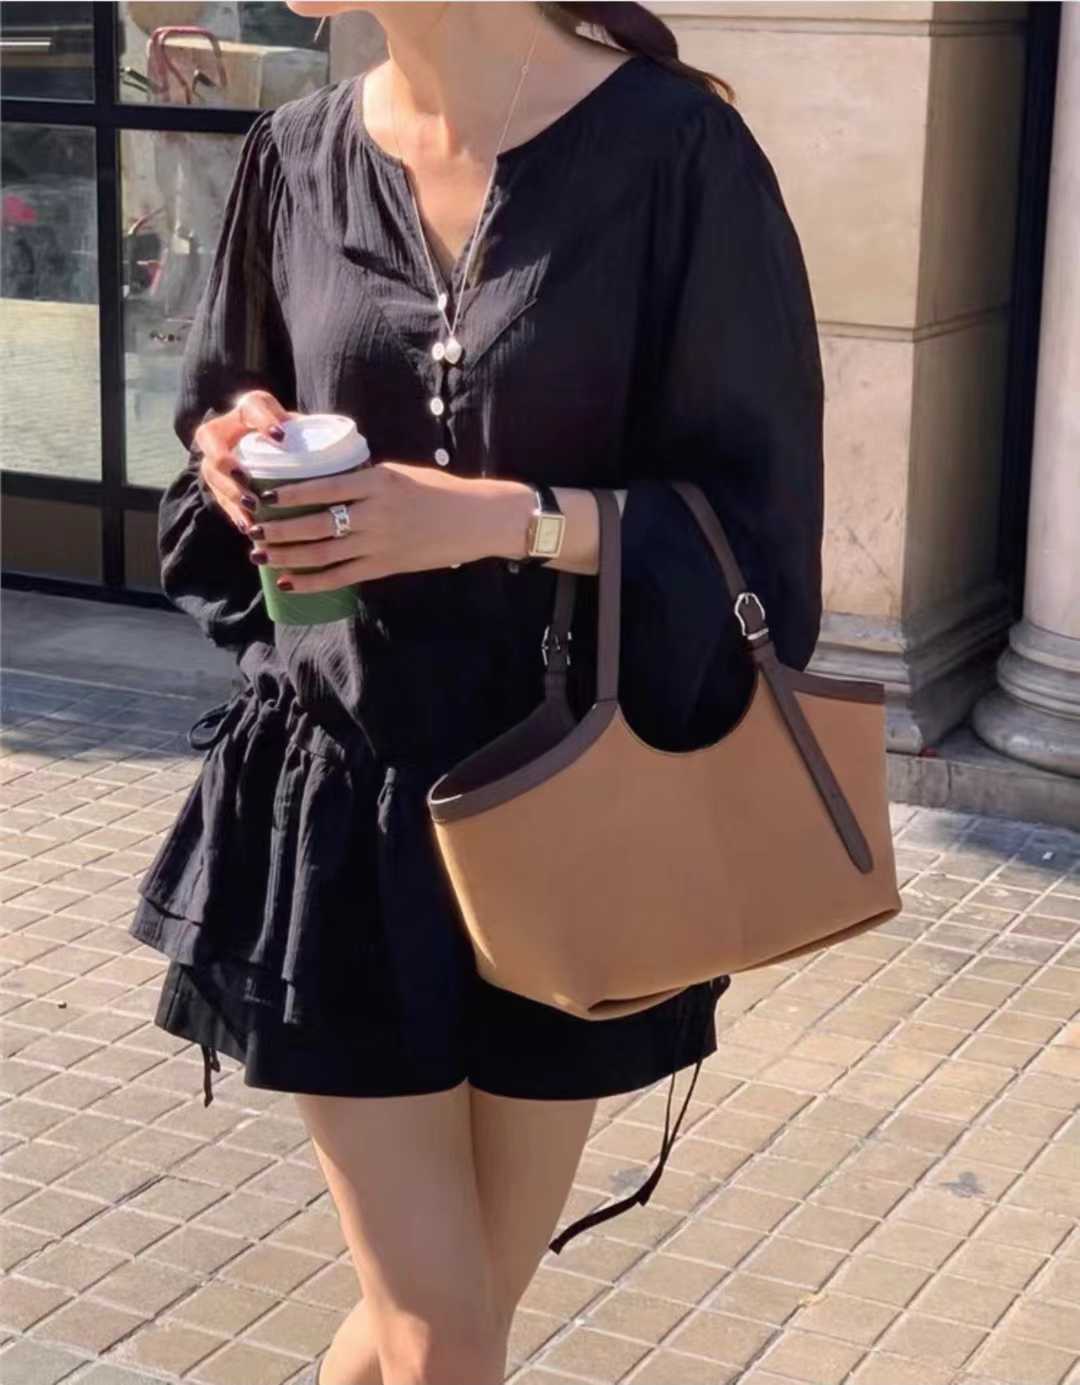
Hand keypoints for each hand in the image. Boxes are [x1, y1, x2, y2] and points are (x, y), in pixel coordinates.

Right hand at [192, 389, 301, 531]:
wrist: (269, 449)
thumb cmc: (294, 439)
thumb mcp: (302, 431)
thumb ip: (314, 435)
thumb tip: (350, 454)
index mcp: (251, 410)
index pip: (253, 405)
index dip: (263, 420)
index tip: (280, 437)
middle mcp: (226, 429)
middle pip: (210, 438)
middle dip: (225, 459)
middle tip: (245, 476)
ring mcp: (216, 458)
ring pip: (211, 472)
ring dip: (230, 491)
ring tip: (252, 507)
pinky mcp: (217, 484)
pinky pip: (219, 498)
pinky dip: (234, 513)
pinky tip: (248, 526)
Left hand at [247, 460, 535, 588]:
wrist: (476, 519)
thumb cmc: (438, 490)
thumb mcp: (398, 473)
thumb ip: (362, 480)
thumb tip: (323, 484)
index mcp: (375, 482)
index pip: (321, 488)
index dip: (288, 494)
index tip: (263, 495)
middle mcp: (374, 513)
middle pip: (314, 525)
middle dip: (278, 529)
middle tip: (253, 529)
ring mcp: (379, 543)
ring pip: (321, 553)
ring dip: (287, 556)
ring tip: (261, 554)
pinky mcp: (385, 566)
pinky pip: (340, 576)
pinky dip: (311, 581)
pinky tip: (288, 582)